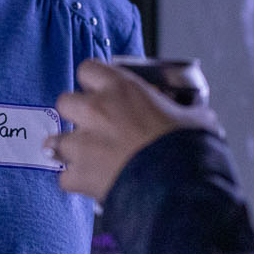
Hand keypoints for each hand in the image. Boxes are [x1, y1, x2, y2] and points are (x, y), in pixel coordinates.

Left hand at [51, 60, 220, 199]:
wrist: (174, 185)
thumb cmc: (184, 148)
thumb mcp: (193, 118)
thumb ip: (185, 111)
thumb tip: (198, 115)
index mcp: (121, 89)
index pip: (88, 68)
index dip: (93, 80)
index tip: (101, 90)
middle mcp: (96, 110)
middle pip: (65, 101)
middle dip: (76, 113)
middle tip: (92, 124)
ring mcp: (82, 143)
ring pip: (55, 140)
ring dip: (67, 148)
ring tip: (84, 156)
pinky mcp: (79, 174)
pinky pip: (64, 177)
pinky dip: (75, 181)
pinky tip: (89, 183)